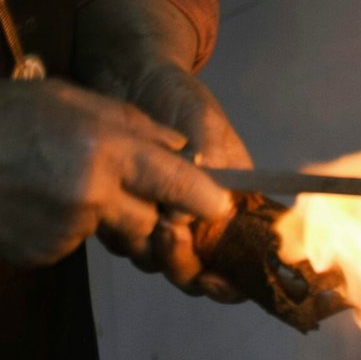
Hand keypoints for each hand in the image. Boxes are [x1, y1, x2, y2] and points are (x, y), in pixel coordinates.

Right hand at [0, 78, 232, 269]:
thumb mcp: (62, 98)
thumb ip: (128, 123)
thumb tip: (177, 147)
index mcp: (102, 149)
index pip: (178, 183)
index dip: (205, 198)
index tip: (220, 207)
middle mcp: (91, 194)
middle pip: (152, 220)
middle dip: (147, 209)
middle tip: (114, 183)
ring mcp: (66, 230)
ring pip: (112, 232)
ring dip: (100, 214)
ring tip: (53, 180)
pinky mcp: (44, 253)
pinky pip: (74, 244)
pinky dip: (62, 227)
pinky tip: (29, 199)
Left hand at [119, 62, 253, 300]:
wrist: (130, 77)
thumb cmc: (180, 100)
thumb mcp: (207, 128)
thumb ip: (211, 170)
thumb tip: (195, 214)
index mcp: (230, 207)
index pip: (240, 262)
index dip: (230, 283)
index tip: (216, 279)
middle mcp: (198, 221)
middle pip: (196, 272)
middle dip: (184, 265)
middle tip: (169, 236)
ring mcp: (162, 219)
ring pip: (159, 262)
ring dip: (153, 252)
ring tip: (148, 221)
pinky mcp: (125, 211)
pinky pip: (124, 242)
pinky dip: (122, 235)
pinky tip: (120, 212)